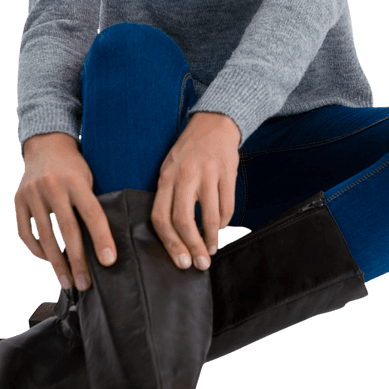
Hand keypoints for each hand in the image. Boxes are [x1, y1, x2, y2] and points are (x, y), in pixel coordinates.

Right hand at [15, 132, 116, 290]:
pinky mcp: (18, 200)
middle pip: (68, 231)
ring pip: (46, 237)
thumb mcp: (90, 177)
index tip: (109, 262)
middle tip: (86, 285)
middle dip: (78, 261)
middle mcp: (53, 186)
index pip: (92, 214)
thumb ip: (94, 204)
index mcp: (76, 180)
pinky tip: (48, 260)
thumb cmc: (75, 167)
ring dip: (57, 263)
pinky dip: (37, 250)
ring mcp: (32, 194)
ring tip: (68, 282)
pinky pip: (26, 233)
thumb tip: (106, 243)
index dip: (102, 239)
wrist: (46, 145)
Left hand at [151, 111, 240, 271]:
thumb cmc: (189, 153)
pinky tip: (222, 227)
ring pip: (208, 216)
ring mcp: (207, 173)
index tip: (180, 261)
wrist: (214, 124)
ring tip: (213, 249)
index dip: (170, 243)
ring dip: (212, 238)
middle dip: (192, 246)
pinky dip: (225, 222)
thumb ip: (169, 197)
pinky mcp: (227, 172)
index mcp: (166, 177)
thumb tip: (174, 236)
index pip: (161, 216)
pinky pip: (227, 205)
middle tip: (200, 264)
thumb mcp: (170, 169)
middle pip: (183, 220)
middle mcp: (184, 175)